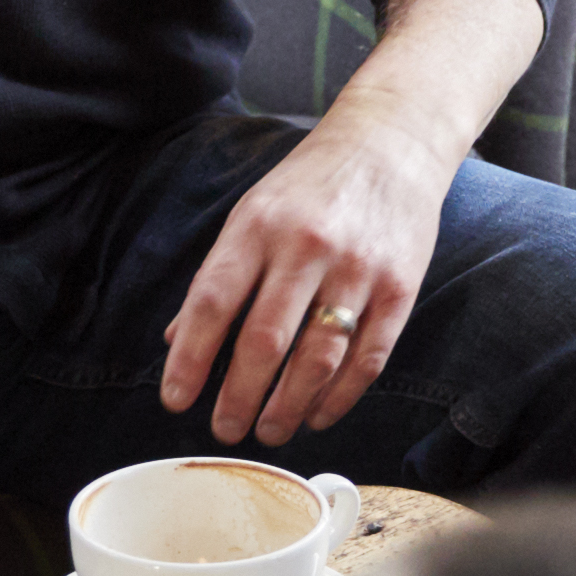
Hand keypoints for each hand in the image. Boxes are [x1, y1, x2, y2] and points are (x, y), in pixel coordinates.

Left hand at [160, 111, 453, 446]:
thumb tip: (176, 340)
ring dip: (288, 407)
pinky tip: (317, 415)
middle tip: (224, 431)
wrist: (391, 143)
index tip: (176, 400)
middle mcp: (306, 247)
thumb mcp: (252, 213)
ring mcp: (358, 269)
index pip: (214, 302)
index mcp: (258, 226)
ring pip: (317, 359)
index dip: (190, 358)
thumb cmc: (310, 185)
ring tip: (268, 432)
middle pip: (264, 341)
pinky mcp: (399, 288)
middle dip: (238, 397)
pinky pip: (367, 359)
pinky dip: (339, 398)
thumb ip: (218, 275)